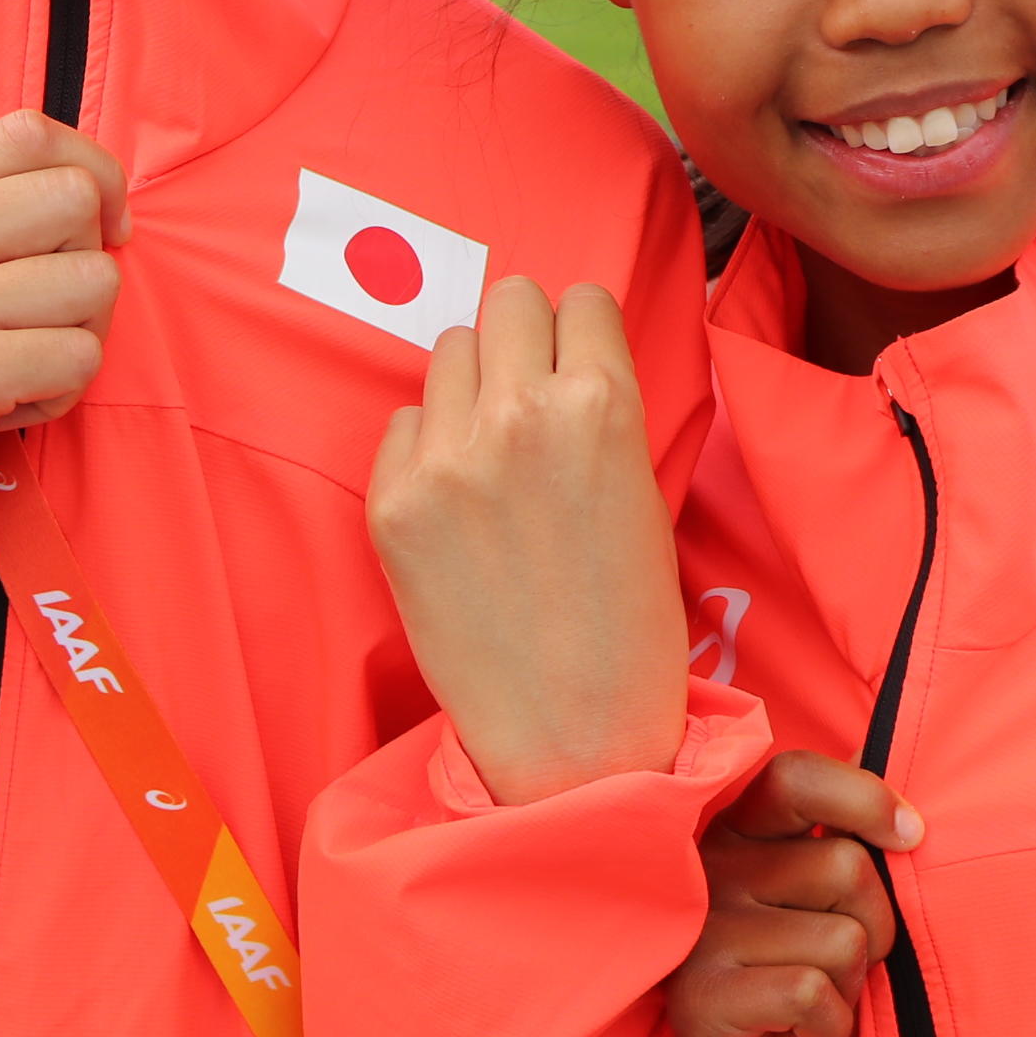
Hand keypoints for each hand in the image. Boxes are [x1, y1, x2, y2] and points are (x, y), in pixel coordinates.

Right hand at [0, 111, 126, 683]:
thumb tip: (99, 194)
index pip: (27, 131)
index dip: (92, 173)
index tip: (95, 234)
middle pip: (73, 197)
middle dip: (90, 265)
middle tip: (43, 324)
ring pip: (92, 281)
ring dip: (77, 341)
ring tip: (12, 377)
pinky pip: (77, 356)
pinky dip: (60, 396)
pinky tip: (3, 417)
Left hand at [364, 277, 684, 805]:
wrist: (574, 736)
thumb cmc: (628, 622)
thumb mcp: (643, 491)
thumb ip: (597, 410)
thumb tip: (558, 354)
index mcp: (602, 405)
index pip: (579, 300)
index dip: (580, 333)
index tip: (576, 362)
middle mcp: (519, 415)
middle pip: (508, 302)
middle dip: (523, 339)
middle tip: (530, 394)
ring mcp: (447, 458)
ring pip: (450, 351)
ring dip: (472, 386)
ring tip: (493, 452)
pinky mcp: (392, 502)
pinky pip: (403, 423)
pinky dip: (427, 447)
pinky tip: (457, 503)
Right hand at [668, 751, 922, 1036]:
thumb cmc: (806, 974)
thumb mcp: (830, 897)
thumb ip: (849, 833)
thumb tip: (885, 760)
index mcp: (743, 830)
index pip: (797, 778)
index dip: (863, 798)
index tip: (910, 835)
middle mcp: (713, 869)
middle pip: (846, 867)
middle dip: (876, 926)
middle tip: (845, 965)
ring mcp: (704, 930)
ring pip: (841, 937)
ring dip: (852, 984)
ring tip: (821, 1002)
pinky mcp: (702, 994)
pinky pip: (811, 992)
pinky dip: (832, 1027)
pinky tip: (811, 1036)